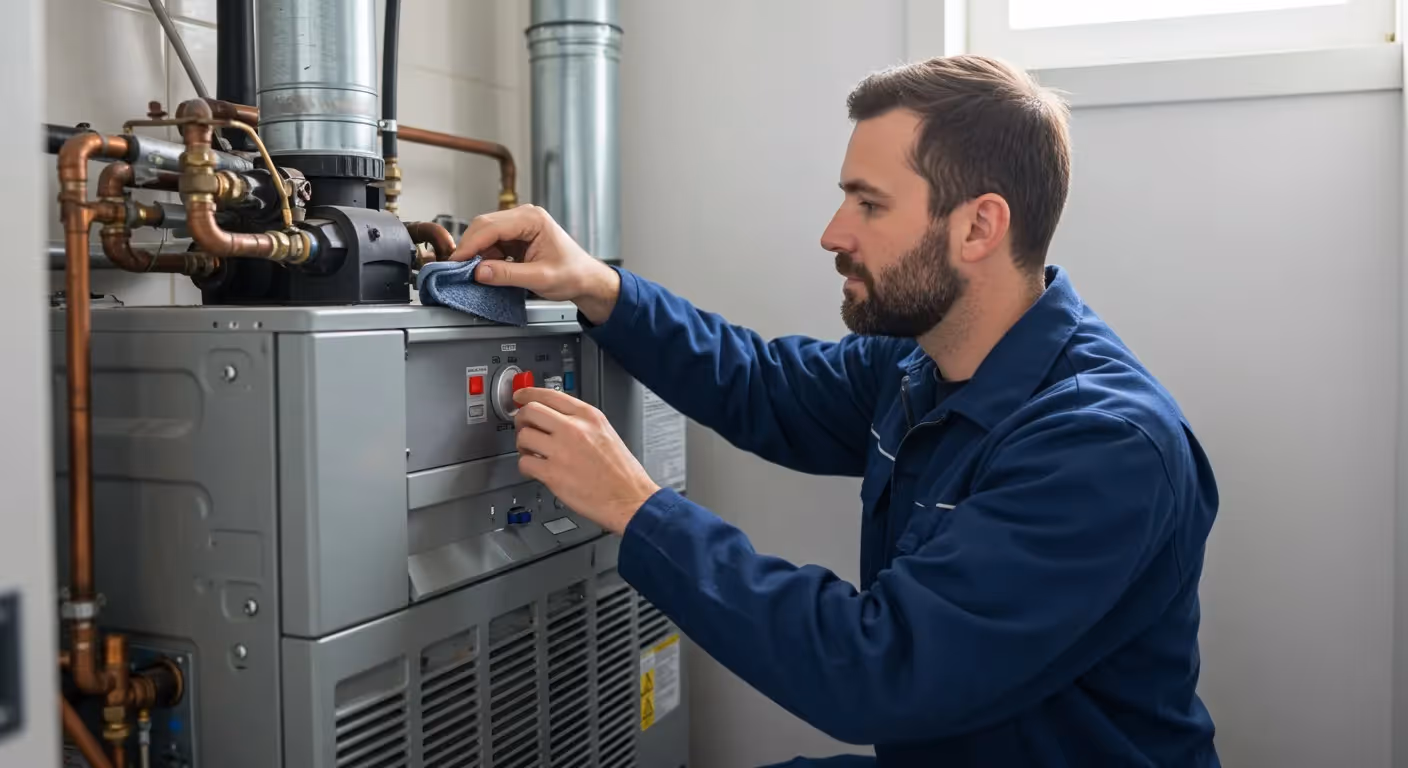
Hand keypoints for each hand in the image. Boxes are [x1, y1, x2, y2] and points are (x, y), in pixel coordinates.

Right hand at [451, 205, 620, 324]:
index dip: (471, 244)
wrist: (586, 279)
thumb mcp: (540, 278)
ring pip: (485, 234)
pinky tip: (485, 270)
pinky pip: (492, 243)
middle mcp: (524, 216)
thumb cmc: (573, 274)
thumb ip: (508, 275)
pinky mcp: (515, 237)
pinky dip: (484, 256)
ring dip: (476, 253)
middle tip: (456, 268)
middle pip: (484, 226)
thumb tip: (480, 272)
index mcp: (533, 219)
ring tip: (471, 272)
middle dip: (469, 247)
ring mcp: (519, 225)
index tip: (456, 261)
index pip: (491, 226)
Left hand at [513, 387, 660, 534]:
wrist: (630, 498)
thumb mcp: (606, 433)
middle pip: (530, 411)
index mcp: (588, 416)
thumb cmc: (621, 472)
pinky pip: (524, 462)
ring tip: (533, 453)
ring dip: (523, 445)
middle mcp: (574, 429)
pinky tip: (536, 470)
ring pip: (523, 436)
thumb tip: (554, 418)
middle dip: (521, 419)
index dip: (528, 394)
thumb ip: (581, 422)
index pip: (550, 394)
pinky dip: (526, 467)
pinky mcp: (552, 474)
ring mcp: (561, 451)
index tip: (520, 396)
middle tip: (523, 427)